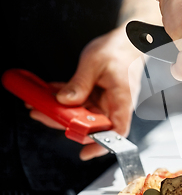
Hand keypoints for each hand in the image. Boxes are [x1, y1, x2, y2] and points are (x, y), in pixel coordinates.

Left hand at [29, 26, 142, 160]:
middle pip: (92, 125)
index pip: (117, 131)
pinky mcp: (99, 96)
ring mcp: (107, 102)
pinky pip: (81, 104)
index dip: (103, 145)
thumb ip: (79, 83)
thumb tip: (65, 101)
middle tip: (42, 115)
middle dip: (66, 124)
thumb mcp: (94, 63)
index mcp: (122, 99)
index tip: (85, 152)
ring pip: (83, 116)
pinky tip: (50, 94)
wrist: (129, 41)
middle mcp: (116, 105)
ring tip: (39, 104)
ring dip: (61, 112)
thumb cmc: (120, 51)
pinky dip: (65, 101)